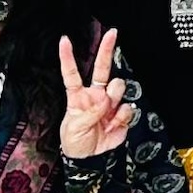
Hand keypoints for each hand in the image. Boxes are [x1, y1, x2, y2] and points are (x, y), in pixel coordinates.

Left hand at [56, 32, 133, 160]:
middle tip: (112, 33)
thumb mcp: (73, 128)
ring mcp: (110, 103)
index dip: (68, 57)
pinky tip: (113, 124)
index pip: (72, 73)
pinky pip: (127, 108)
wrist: (91, 158)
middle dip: (107, 49)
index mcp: (78, 96)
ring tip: (107, 113)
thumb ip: (89, 113)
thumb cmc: (75, 142)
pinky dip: (122, 117)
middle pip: (103, 68)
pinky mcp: (122, 114)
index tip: (65, 40)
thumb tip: (104, 101)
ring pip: (119, 87)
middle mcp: (95, 95)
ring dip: (114, 97)